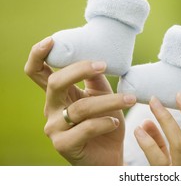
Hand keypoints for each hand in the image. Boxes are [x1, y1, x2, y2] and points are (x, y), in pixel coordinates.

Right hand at [24, 37, 136, 164]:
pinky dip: (104, 123)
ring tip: (129, 99)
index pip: (37, 72)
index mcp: (58, 94)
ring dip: (109, 101)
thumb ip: (96, 77)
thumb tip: (99, 56)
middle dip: (80, 70)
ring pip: (80, 107)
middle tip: (104, 65)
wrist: (110, 155)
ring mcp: (55, 128)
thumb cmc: (105, 122)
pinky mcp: (64, 145)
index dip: (38, 55)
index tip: (52, 40)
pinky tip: (115, 123)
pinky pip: (86, 128)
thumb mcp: (101, 95)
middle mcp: (52, 109)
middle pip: (54, 82)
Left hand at [134, 94, 180, 165]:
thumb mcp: (174, 158)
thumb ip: (165, 139)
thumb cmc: (171, 172)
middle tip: (172, 95)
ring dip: (166, 120)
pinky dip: (148, 143)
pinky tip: (138, 130)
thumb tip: (148, 120)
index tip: (180, 95)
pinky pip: (158, 160)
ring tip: (153, 103)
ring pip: (179, 145)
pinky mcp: (164, 178)